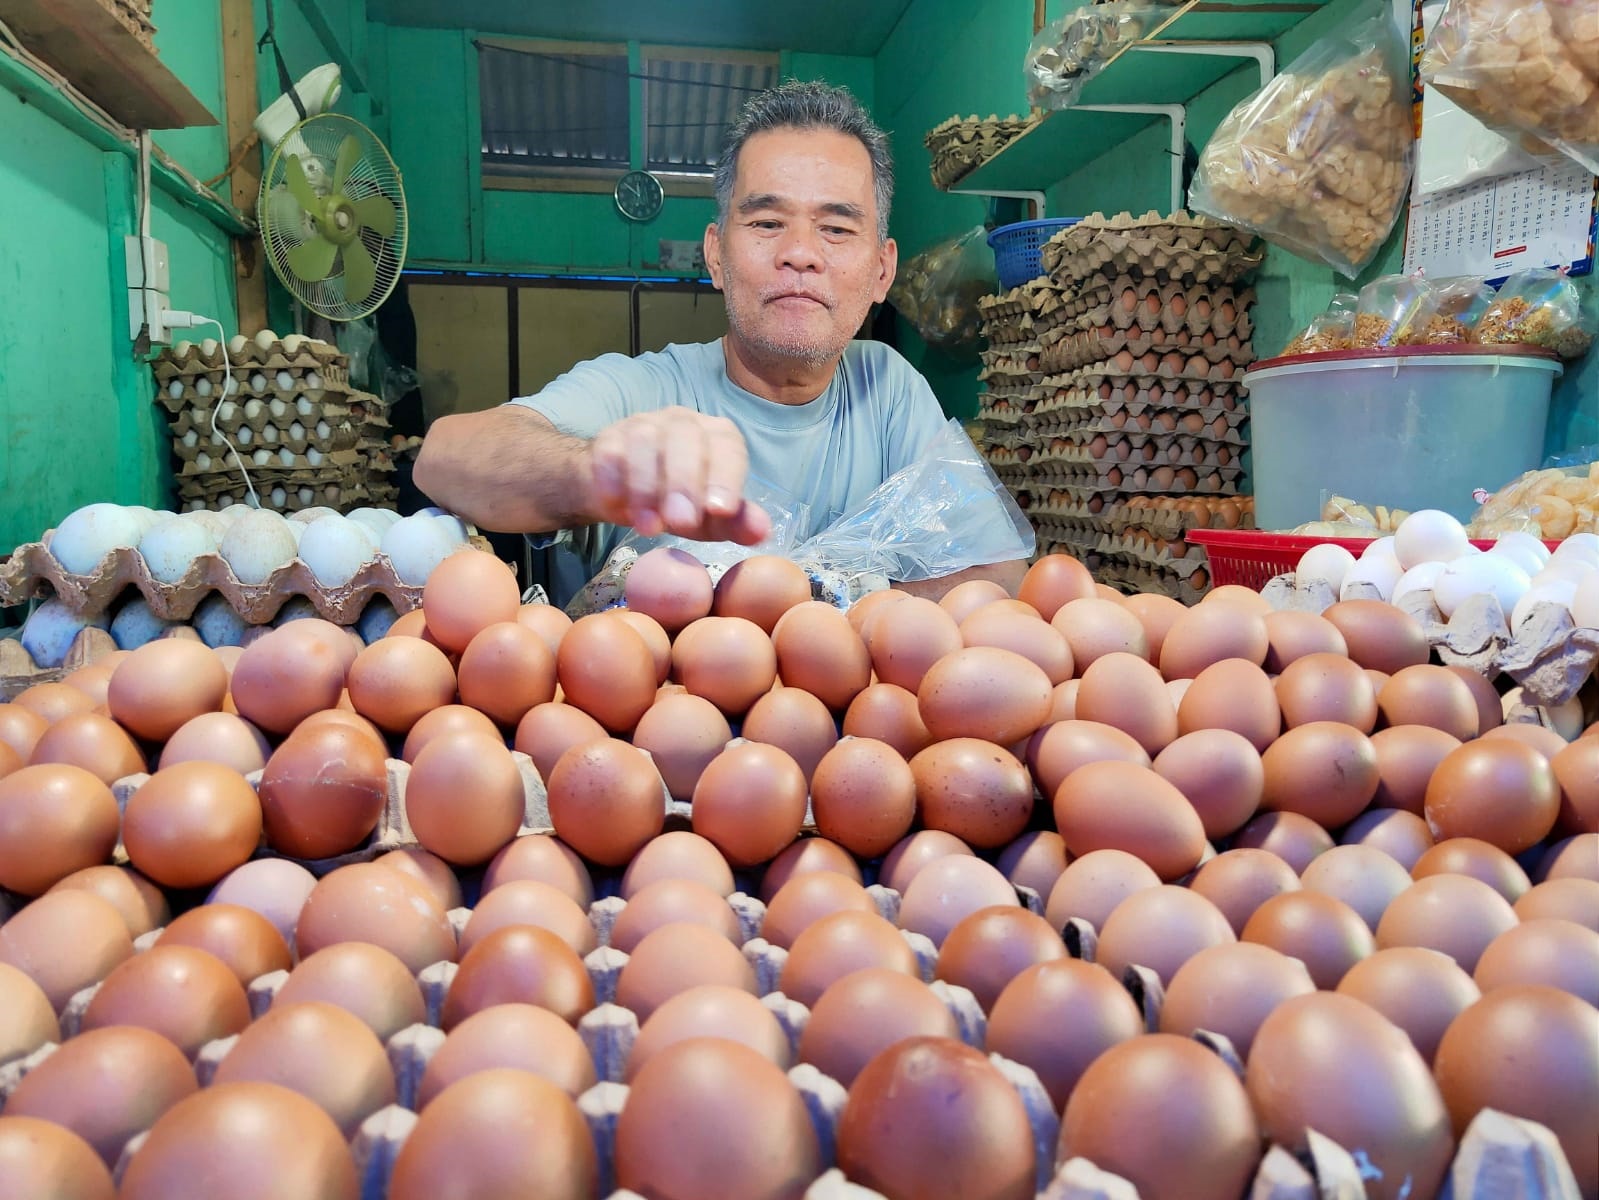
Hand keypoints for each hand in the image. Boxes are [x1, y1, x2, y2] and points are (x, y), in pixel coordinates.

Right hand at [587, 407, 771, 544]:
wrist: (622, 495)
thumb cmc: (677, 504)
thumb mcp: (710, 520)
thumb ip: (736, 523)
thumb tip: (761, 532)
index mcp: (717, 436)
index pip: (727, 447)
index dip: (725, 478)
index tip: (720, 510)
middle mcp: (683, 422)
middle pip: (686, 437)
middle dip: (685, 483)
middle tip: (681, 523)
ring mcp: (644, 425)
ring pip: (646, 440)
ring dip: (648, 486)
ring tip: (650, 527)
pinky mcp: (609, 438)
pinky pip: (610, 451)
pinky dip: (613, 479)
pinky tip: (617, 506)